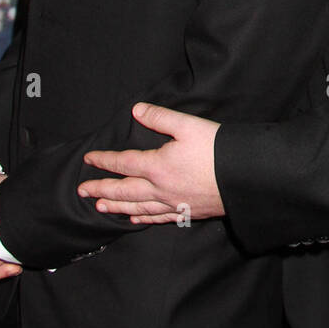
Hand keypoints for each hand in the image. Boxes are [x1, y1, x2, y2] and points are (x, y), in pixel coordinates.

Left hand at [79, 102, 222, 224]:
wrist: (245, 176)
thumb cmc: (218, 149)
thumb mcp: (189, 125)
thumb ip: (161, 117)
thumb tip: (136, 110)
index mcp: (158, 166)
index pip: (123, 163)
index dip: (104, 161)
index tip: (89, 160)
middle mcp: (161, 188)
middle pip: (124, 190)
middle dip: (101, 189)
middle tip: (82, 191)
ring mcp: (174, 203)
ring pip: (138, 207)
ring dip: (117, 206)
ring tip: (100, 207)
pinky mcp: (188, 211)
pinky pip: (159, 217)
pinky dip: (143, 217)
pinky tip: (136, 217)